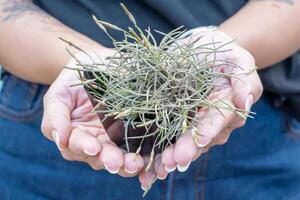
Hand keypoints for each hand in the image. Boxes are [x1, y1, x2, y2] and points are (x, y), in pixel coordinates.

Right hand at [41, 49, 143, 175]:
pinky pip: (137, 148)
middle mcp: (95, 142)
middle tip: (117, 162)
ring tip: (134, 164)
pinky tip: (149, 158)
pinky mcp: (132, 133)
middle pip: (100, 157)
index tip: (93, 147)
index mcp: (75, 136)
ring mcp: (114, 139)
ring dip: (127, 163)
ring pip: (120, 157)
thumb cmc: (74, 80)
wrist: (97, 66)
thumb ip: (55, 116)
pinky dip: (143, 155)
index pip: (77, 146)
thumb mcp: (59, 94)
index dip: (84, 147)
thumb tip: (60, 139)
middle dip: (108, 160)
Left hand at [139, 26, 262, 187]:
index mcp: (227, 108)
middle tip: (171, 162)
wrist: (197, 49)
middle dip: (186, 151)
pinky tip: (148, 165)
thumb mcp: (236, 57)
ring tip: (157, 167)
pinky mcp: (172, 121)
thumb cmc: (219, 51)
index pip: (219, 121)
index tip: (197, 142)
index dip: (208, 131)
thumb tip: (245, 101)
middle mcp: (210, 121)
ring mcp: (191, 123)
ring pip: (183, 144)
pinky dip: (158, 152)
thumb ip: (245, 77)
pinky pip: (167, 138)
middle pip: (199, 139)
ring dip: (170, 157)